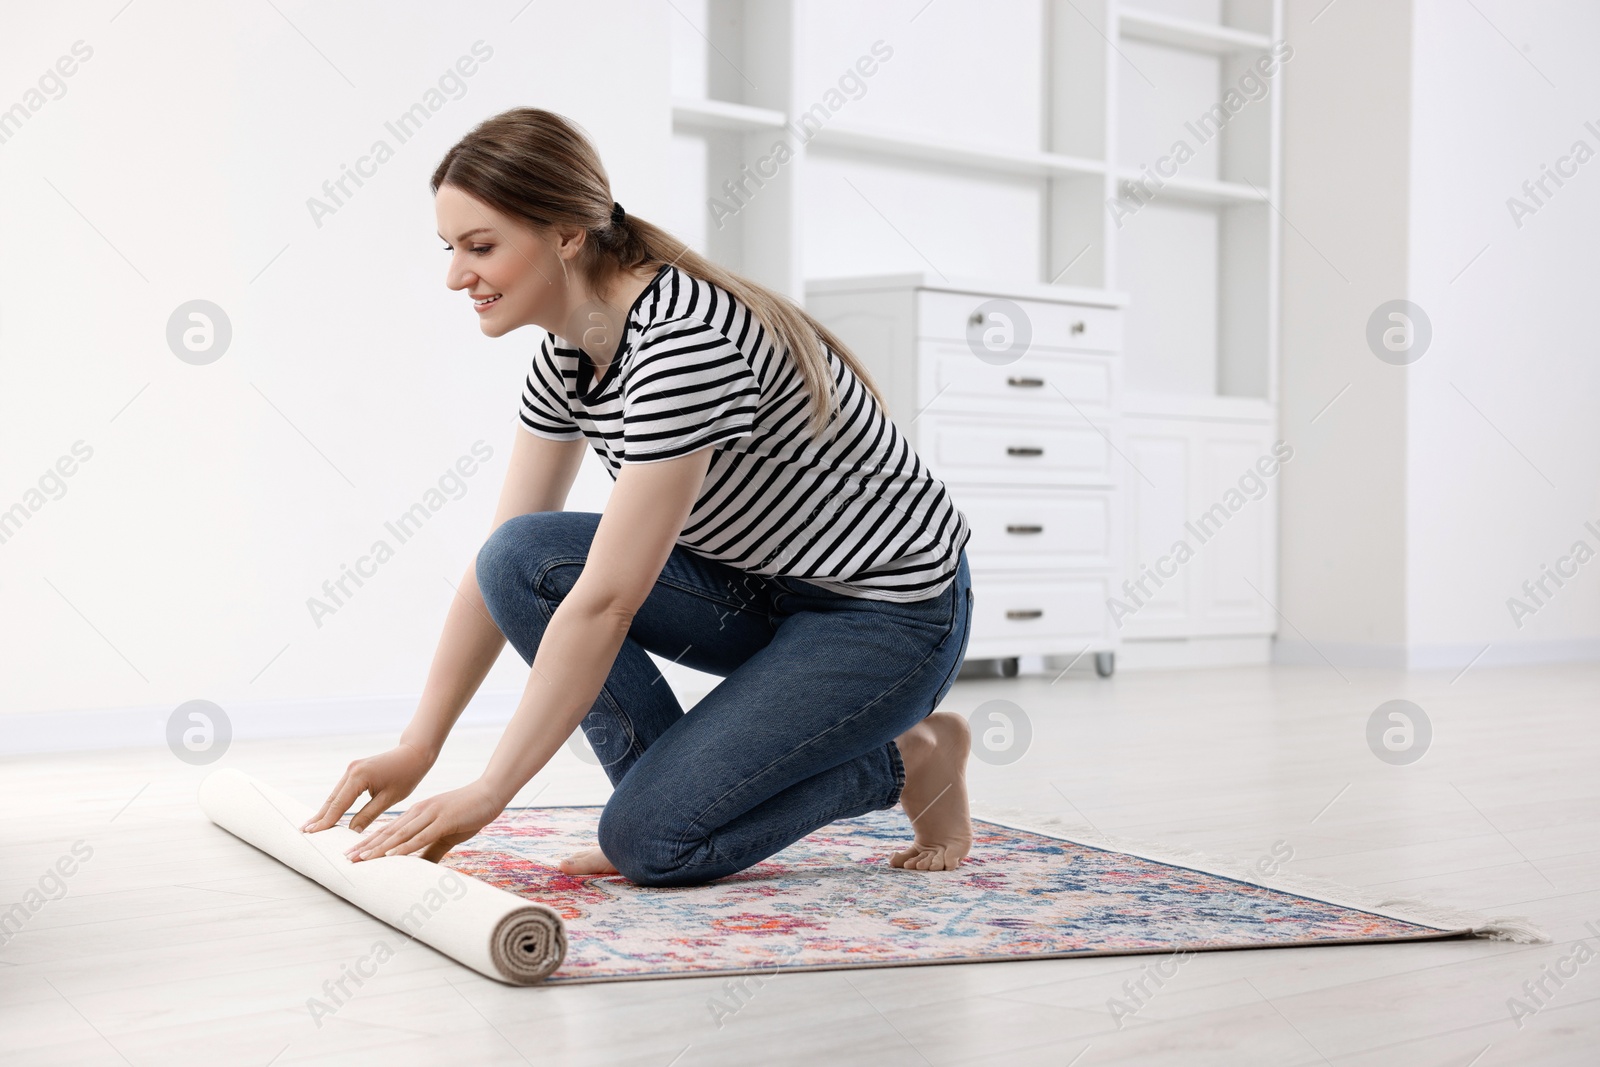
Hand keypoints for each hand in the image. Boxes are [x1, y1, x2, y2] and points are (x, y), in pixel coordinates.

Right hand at [300, 742, 433, 834]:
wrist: (414, 753)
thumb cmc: (406, 776)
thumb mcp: (388, 799)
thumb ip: (368, 815)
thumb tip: (350, 832)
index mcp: (359, 777)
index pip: (338, 804)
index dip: (325, 821)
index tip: (311, 834)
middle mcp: (351, 770)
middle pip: (331, 799)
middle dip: (319, 816)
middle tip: (303, 832)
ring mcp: (352, 768)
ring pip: (335, 794)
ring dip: (324, 810)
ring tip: (311, 826)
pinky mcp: (355, 769)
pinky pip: (341, 790)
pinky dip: (334, 802)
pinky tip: (327, 813)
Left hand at [343, 779, 506, 863]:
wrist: (490, 794)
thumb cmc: (469, 813)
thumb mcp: (446, 833)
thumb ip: (431, 849)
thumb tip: (420, 868)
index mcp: (417, 814)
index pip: (388, 831)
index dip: (369, 843)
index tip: (352, 854)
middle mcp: (418, 812)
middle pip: (387, 832)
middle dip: (366, 846)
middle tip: (346, 859)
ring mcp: (430, 815)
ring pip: (399, 834)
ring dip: (379, 847)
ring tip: (361, 859)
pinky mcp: (443, 820)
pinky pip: (421, 836)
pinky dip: (405, 846)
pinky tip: (392, 854)